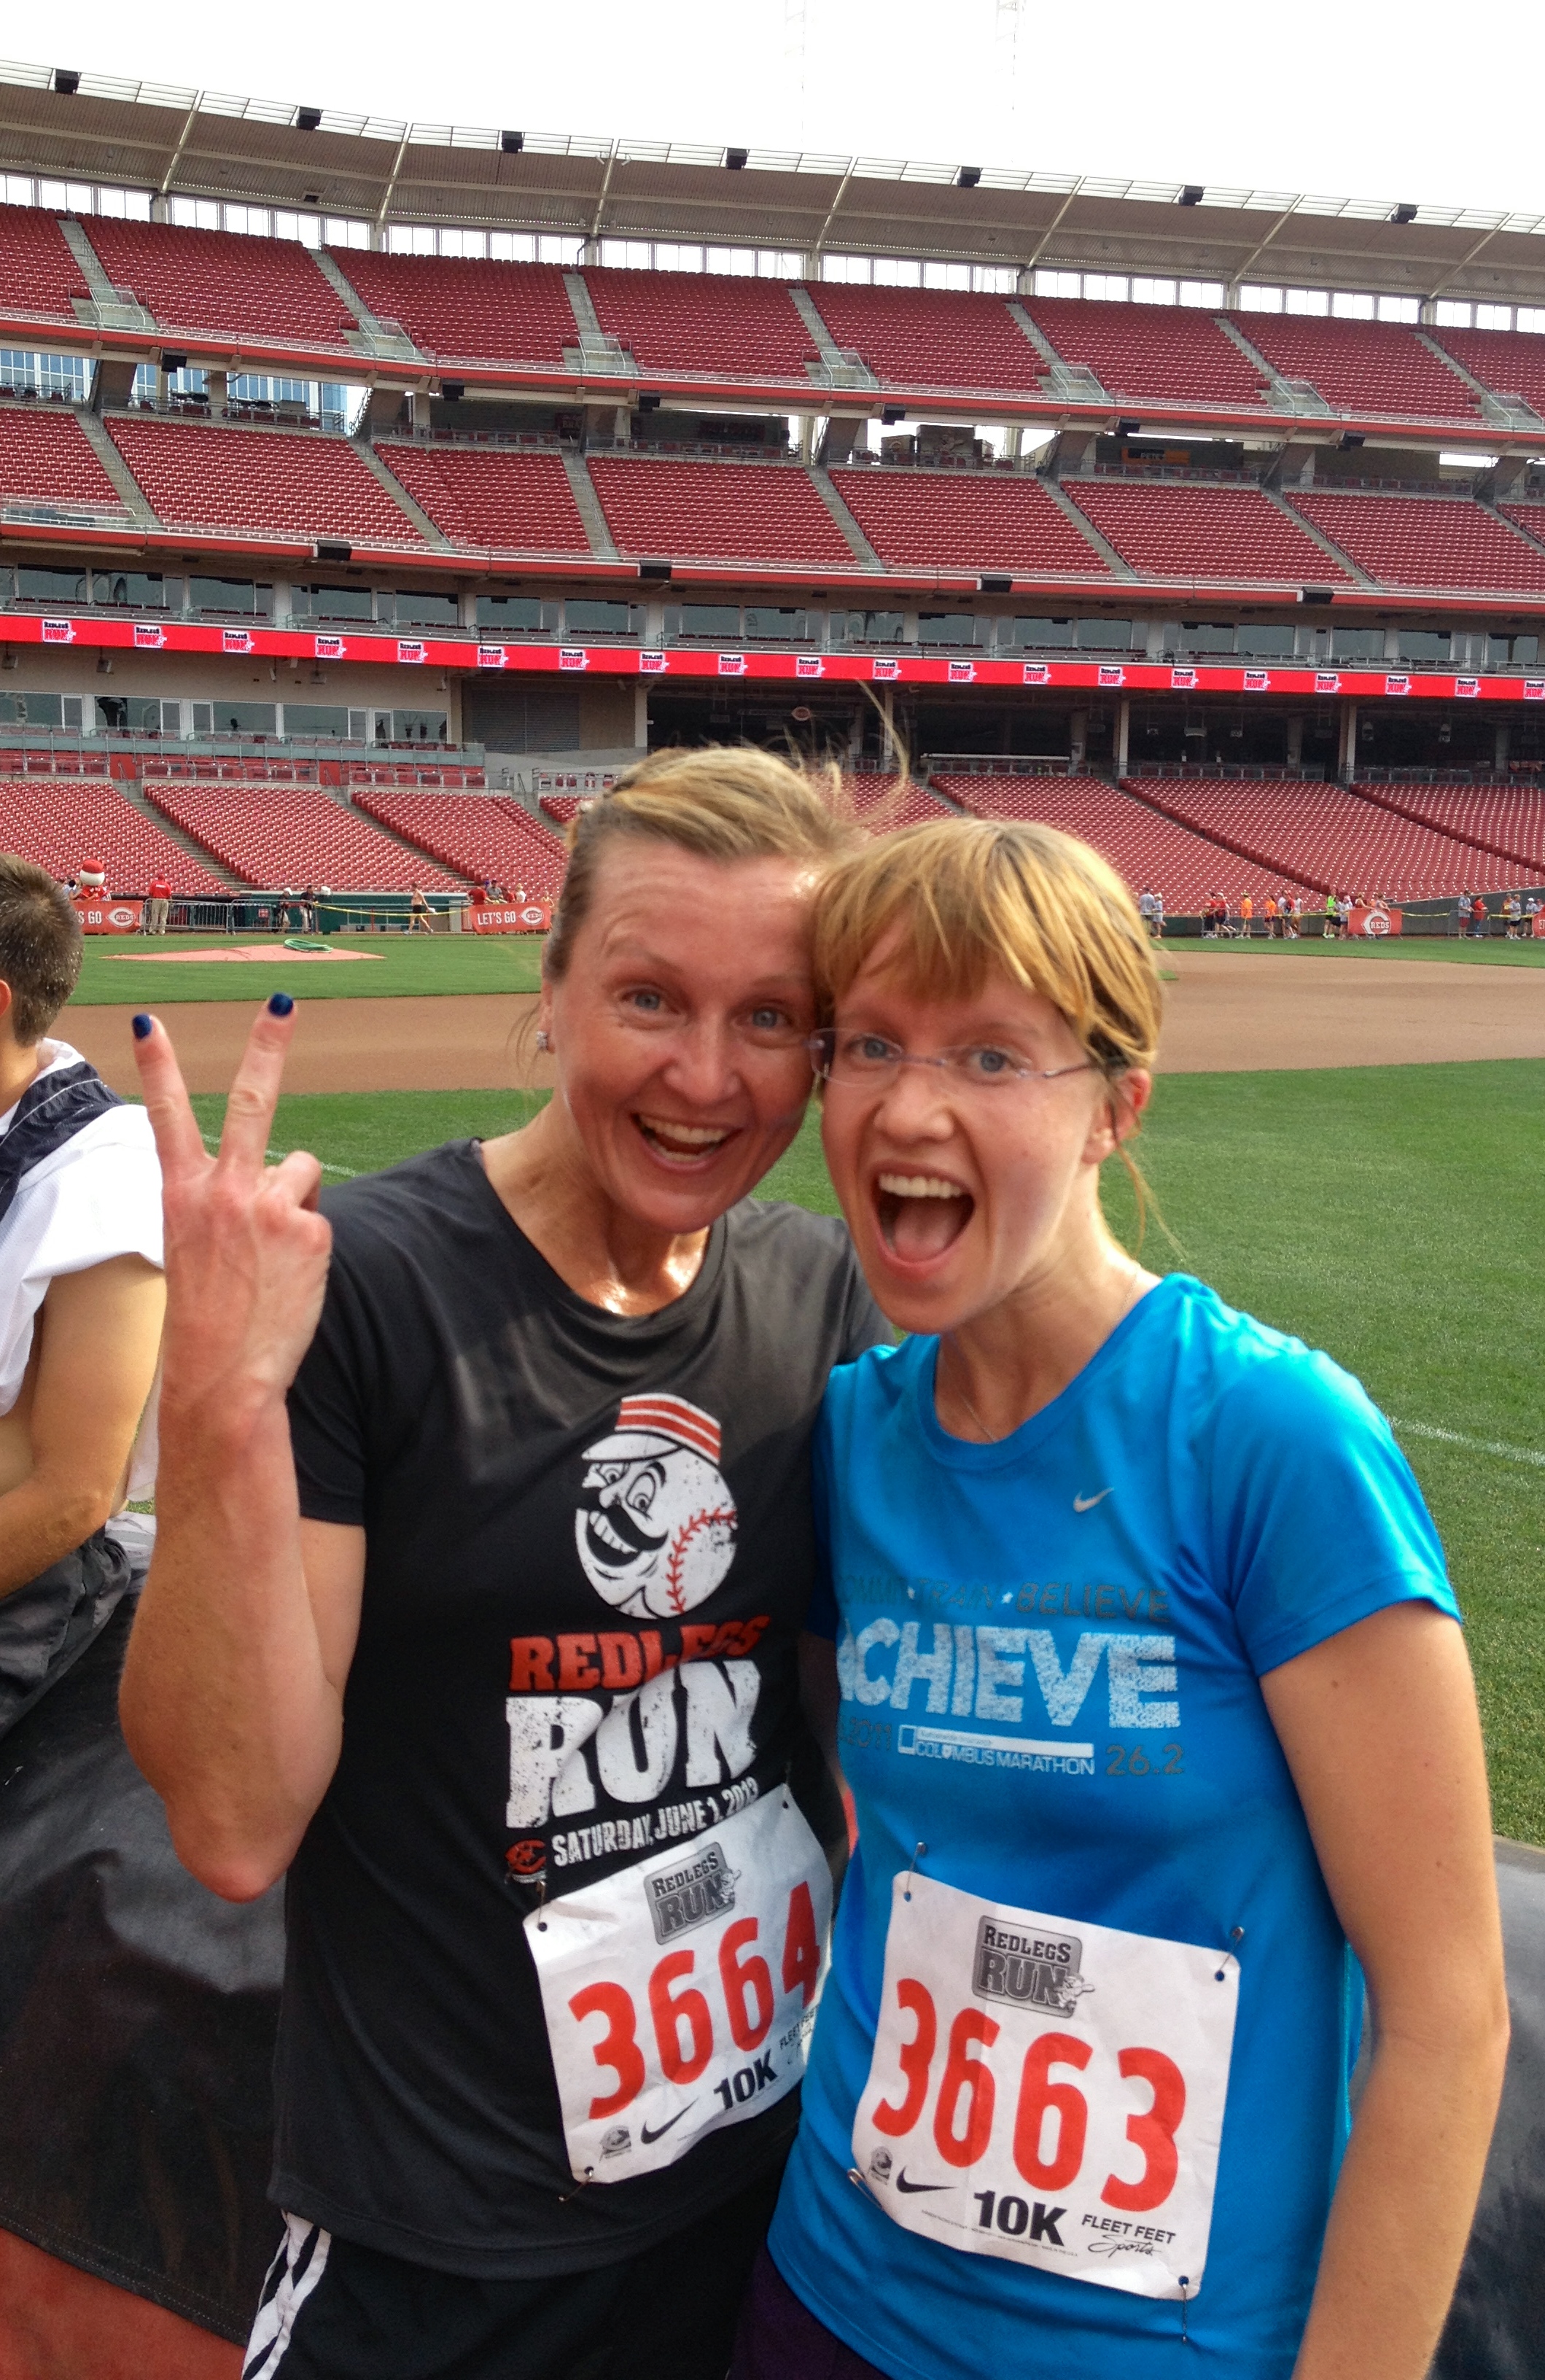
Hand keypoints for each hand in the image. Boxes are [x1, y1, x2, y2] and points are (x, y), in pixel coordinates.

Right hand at [133, 999, 332, 1429]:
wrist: (223, 1374)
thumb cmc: (209, 1317)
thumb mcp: (196, 1247)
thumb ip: (226, 1202)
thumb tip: (282, 1178)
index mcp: (182, 1194)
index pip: (167, 1116)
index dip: (159, 1066)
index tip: (150, 1022)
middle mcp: (224, 1190)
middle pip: (254, 1101)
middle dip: (267, 1045)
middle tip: (283, 1001)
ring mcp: (269, 1206)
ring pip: (302, 1172)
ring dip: (296, 1203)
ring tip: (273, 1256)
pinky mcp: (310, 1230)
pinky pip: (319, 1216)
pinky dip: (311, 1242)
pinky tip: (291, 1278)